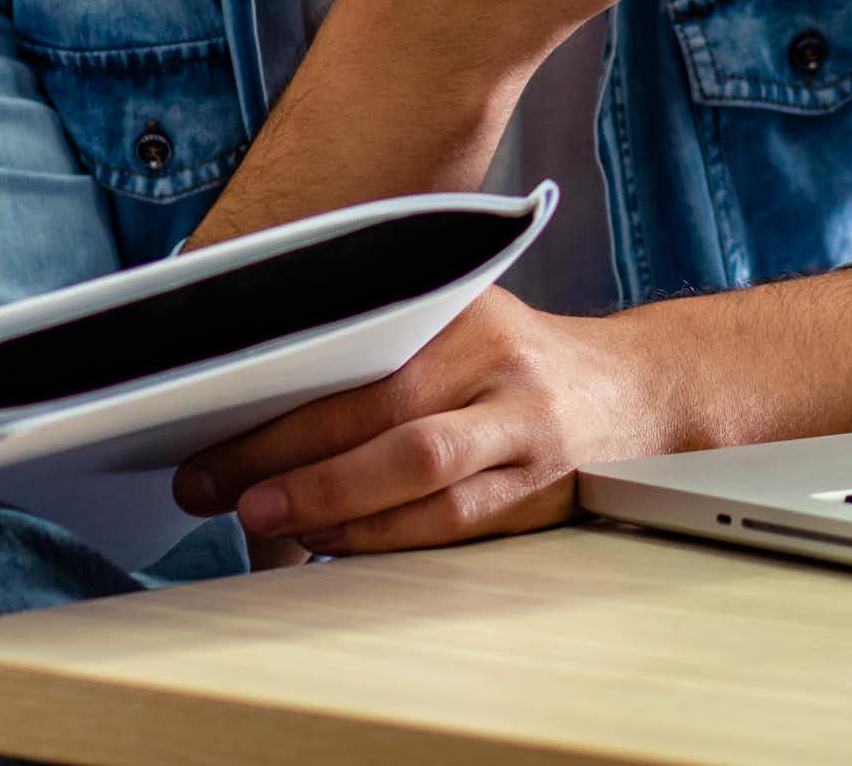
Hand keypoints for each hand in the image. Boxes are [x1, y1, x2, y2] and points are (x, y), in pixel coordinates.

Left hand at [173, 289, 663, 555]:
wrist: (637, 392)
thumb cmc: (523, 360)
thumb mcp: (466, 316)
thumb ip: (389, 336)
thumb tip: (265, 393)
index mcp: (470, 310)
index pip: (366, 348)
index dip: (287, 393)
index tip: (214, 424)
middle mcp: (501, 363)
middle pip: (387, 411)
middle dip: (290, 455)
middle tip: (216, 483)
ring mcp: (526, 429)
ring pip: (421, 472)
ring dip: (332, 504)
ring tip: (264, 519)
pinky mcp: (538, 490)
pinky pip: (451, 523)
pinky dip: (384, 538)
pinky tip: (335, 541)